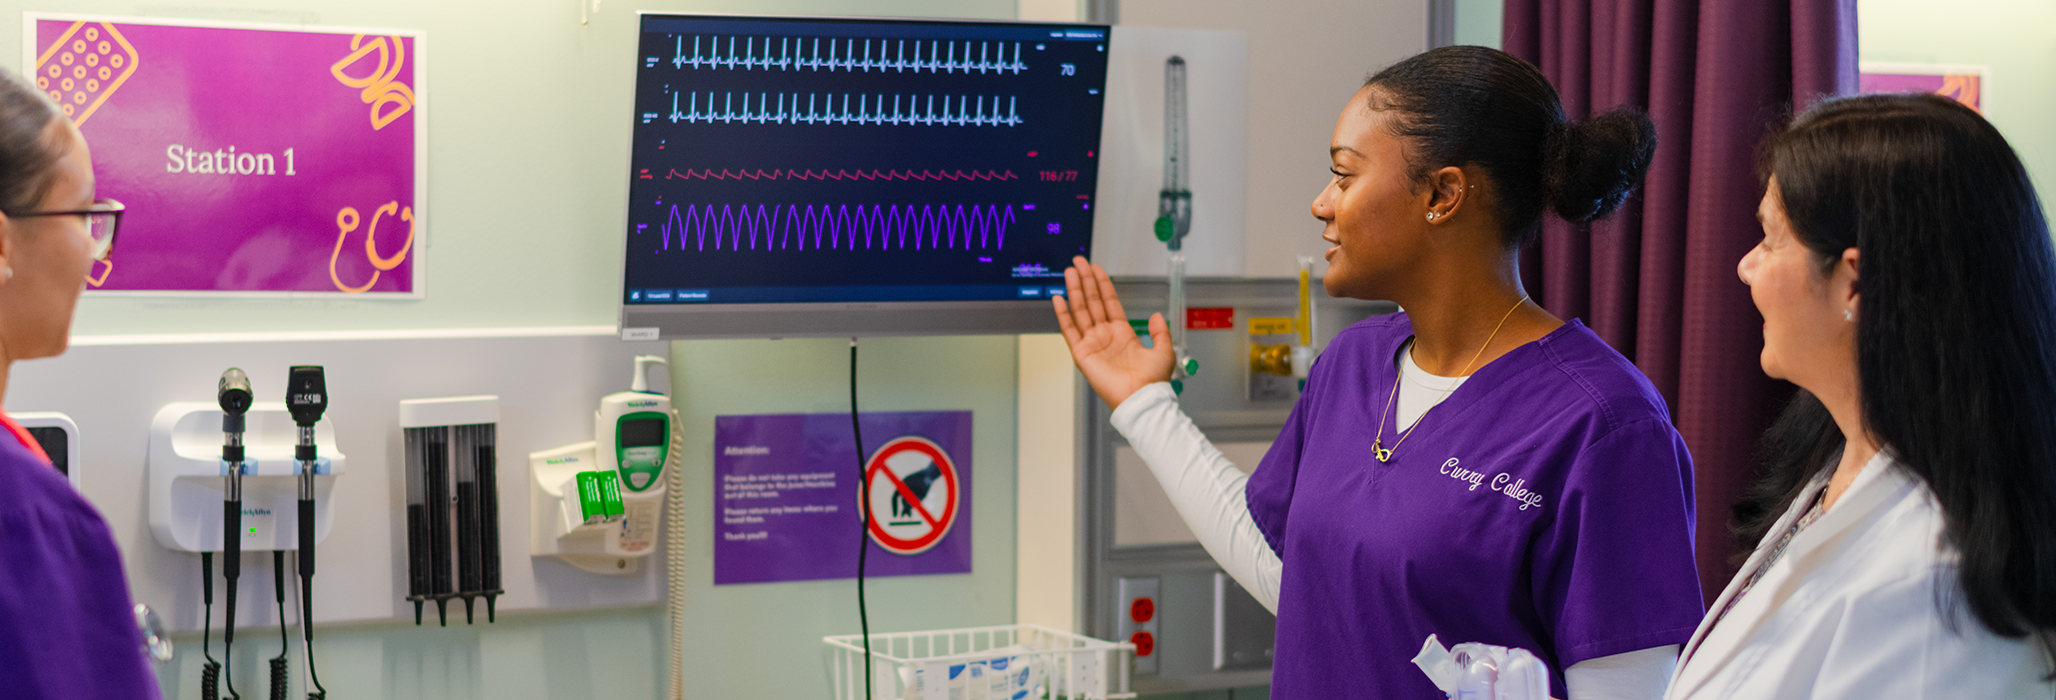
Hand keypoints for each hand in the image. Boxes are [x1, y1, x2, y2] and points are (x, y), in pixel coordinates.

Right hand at [1052, 256, 1173, 408]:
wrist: (1140, 398)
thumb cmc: (1152, 381)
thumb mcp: (1164, 351)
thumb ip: (1161, 331)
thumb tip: (1157, 316)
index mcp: (1123, 334)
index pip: (1109, 302)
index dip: (1103, 285)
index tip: (1096, 269)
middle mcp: (1105, 336)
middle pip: (1092, 302)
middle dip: (1086, 280)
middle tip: (1079, 262)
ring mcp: (1092, 343)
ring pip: (1080, 310)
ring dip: (1074, 290)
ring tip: (1070, 272)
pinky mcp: (1081, 353)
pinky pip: (1069, 330)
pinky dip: (1062, 314)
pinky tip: (1058, 298)